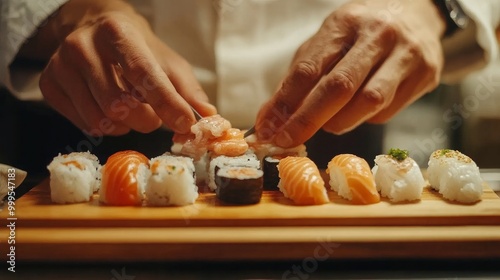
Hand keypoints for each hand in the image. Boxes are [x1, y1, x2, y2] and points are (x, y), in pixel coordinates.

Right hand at [34, 0, 214, 135]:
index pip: (144, 75)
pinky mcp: (49, 85)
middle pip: (120, 105)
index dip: (167, 104)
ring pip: (101, 120)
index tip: (185, 125)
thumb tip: (209, 118)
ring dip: (126, 126)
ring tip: (132, 111)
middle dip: (146, 120)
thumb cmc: (138, 50)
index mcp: (119, 33)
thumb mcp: (168, 63)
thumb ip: (188, 91)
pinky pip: (83, 124)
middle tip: (153, 116)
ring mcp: (61, 66)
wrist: (96, 31)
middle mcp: (83, 46)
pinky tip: (110, 111)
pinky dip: (105, 127)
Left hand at [255, 0, 445, 146]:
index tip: (268, 128)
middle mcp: (378, 34)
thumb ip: (297, 79)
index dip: (285, 103)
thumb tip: (270, 120)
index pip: (309, 68)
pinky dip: (366, 119)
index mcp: (344, 23)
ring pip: (368, 103)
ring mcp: (407, 54)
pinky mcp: (427, 74)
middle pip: (339, 87)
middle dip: (307, 120)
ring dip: (339, 122)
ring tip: (328, 123)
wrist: (416, 12)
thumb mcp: (326, 43)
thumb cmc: (359, 33)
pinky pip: (388, 111)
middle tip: (287, 140)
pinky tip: (361, 109)